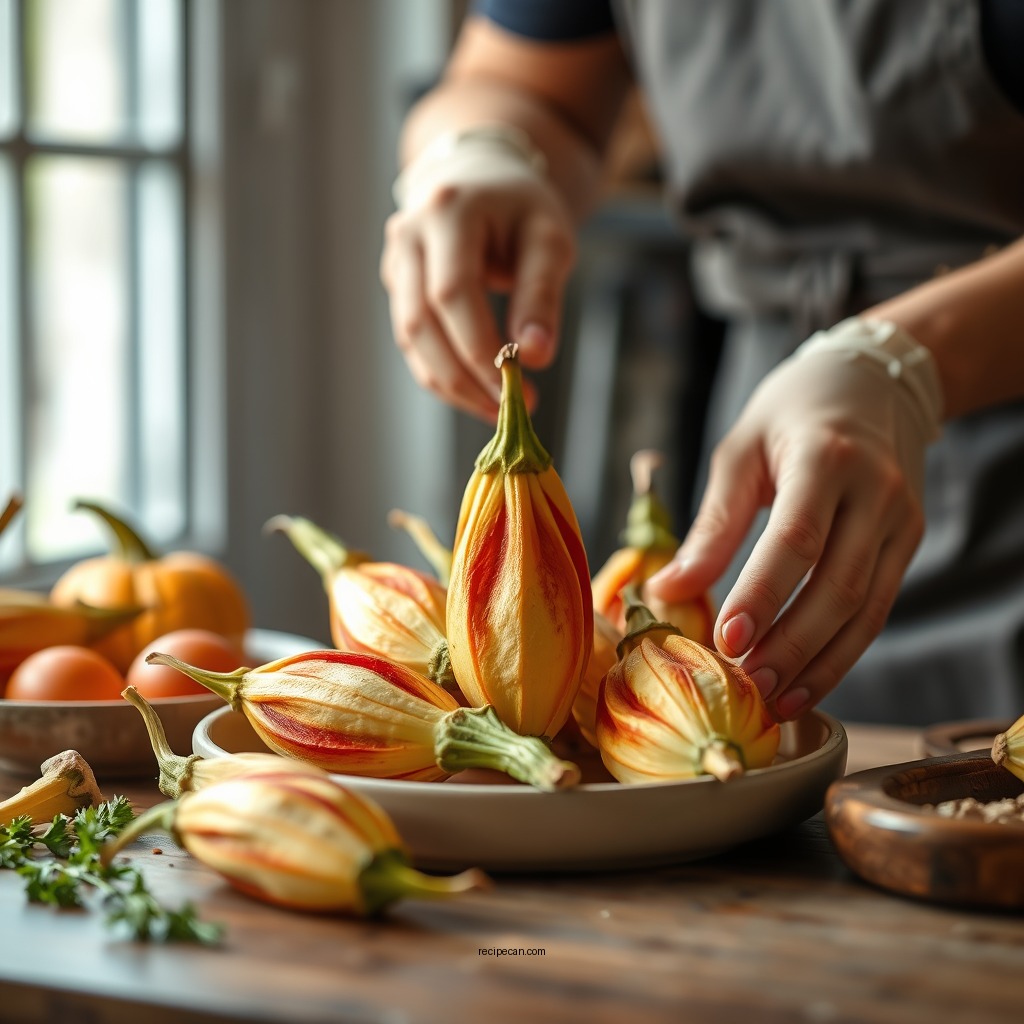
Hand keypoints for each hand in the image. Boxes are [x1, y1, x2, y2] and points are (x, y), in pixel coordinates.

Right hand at [379, 128, 575, 419]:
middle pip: (420, 325)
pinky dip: (443, 372)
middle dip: (463, 378)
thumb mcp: (548, 239)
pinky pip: (413, 340)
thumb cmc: (522, 207)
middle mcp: (408, 235)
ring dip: (451, 384)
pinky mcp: (396, 287)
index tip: (518, 390)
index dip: (479, 350)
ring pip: (409, 340)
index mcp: (446, 212)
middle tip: (506, 410)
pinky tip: (476, 391)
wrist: (482, 178)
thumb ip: (541, 295)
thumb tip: (536, 357)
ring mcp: (394, 262)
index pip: (452, 294)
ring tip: (495, 409)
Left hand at [647, 319, 942, 718]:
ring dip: (819, 663)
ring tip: (773, 699)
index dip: (762, 595)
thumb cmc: (791, 415)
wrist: (872, 385)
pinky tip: (805, 683)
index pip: (796, 539)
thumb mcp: (740, 452)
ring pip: (865, 609)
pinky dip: (842, 653)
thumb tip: (667, 590)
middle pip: (837, 585)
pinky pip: (877, 610)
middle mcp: (876, 492)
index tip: (726, 641)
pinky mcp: (907, 544)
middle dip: (790, 644)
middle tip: (745, 684)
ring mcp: (901, 522)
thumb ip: (712, 524)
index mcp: (825, 458)